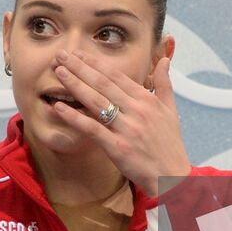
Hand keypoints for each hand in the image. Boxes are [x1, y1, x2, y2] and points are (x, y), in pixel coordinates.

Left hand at [48, 51, 189, 198]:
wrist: (172, 177)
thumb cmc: (169, 144)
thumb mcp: (171, 110)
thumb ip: (165, 83)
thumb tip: (165, 59)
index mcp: (146, 100)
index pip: (116, 76)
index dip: (96, 63)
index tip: (79, 53)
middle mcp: (136, 111)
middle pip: (103, 84)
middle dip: (80, 67)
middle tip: (61, 55)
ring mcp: (126, 129)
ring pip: (96, 102)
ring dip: (75, 85)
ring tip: (59, 72)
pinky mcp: (117, 148)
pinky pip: (92, 129)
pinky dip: (75, 117)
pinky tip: (59, 107)